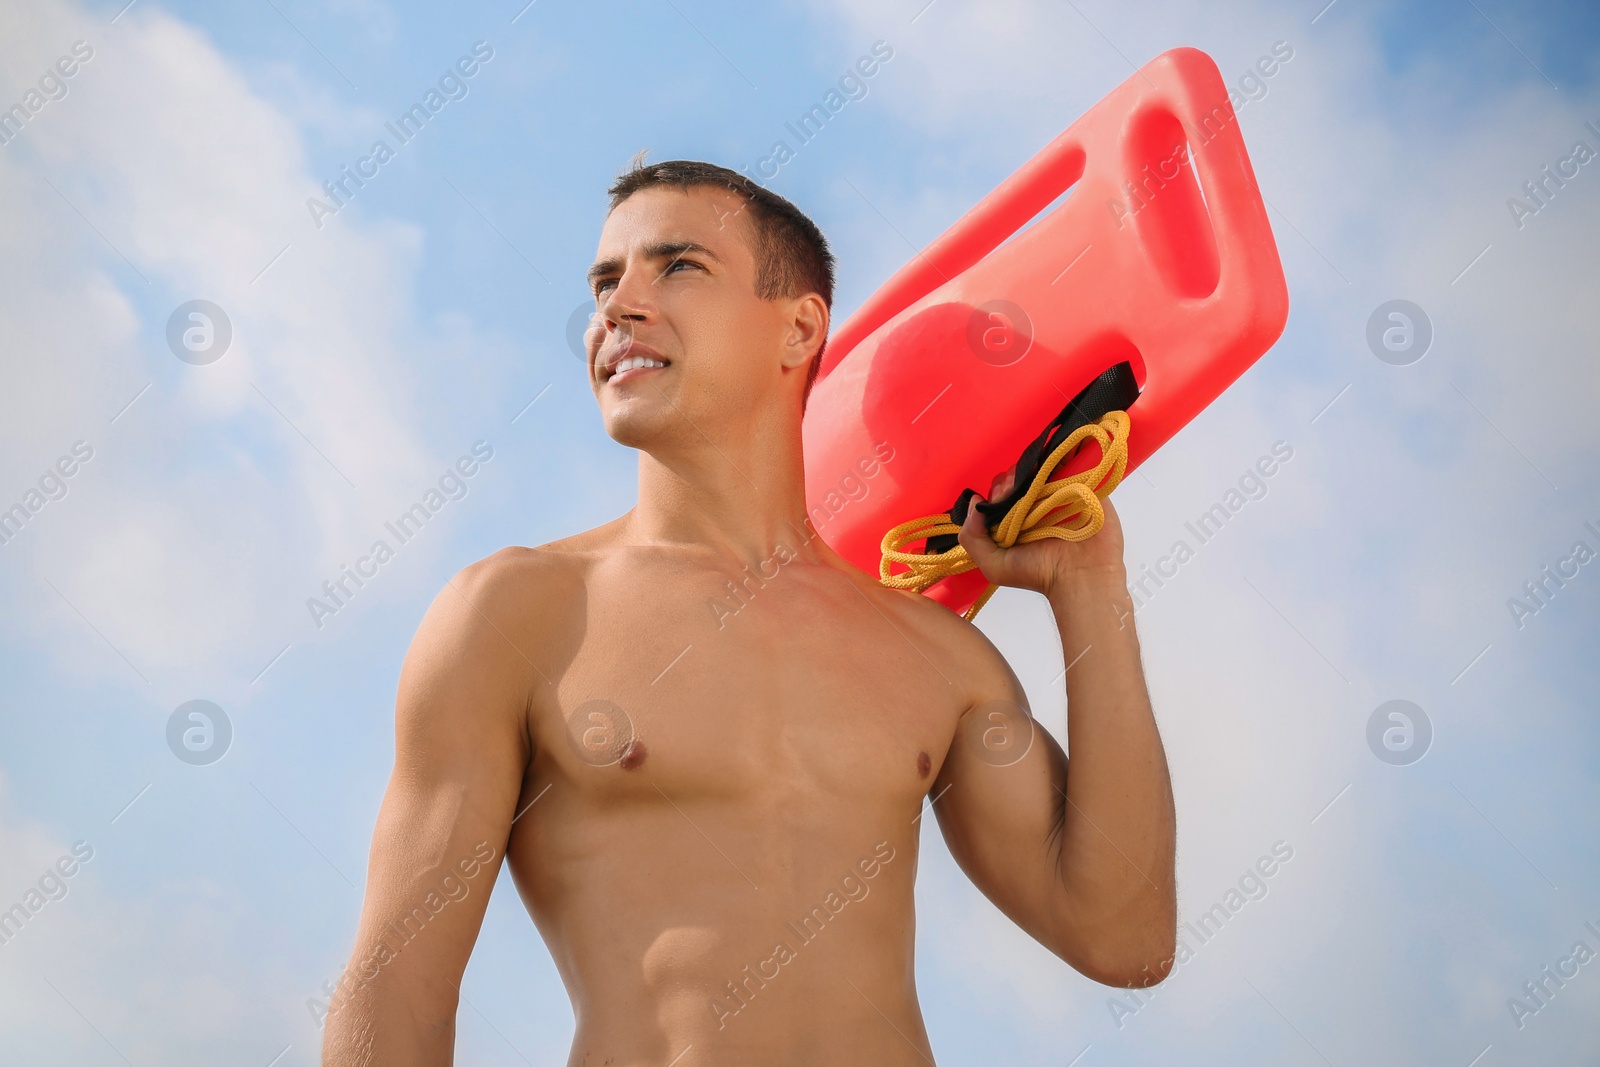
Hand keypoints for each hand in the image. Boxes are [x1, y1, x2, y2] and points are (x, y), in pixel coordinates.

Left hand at [955, 465, 1127, 597]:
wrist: (1081, 576)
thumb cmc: (1039, 573)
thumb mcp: (994, 565)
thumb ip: (973, 537)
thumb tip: (974, 501)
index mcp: (1016, 519)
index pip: (1000, 493)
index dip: (996, 492)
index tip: (999, 498)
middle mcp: (1036, 505)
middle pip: (1017, 478)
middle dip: (1009, 480)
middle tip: (1012, 490)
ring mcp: (1060, 493)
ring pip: (1038, 468)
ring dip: (1029, 470)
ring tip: (1027, 483)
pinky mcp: (1083, 485)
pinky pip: (1068, 464)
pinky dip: (1057, 461)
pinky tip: (1049, 472)